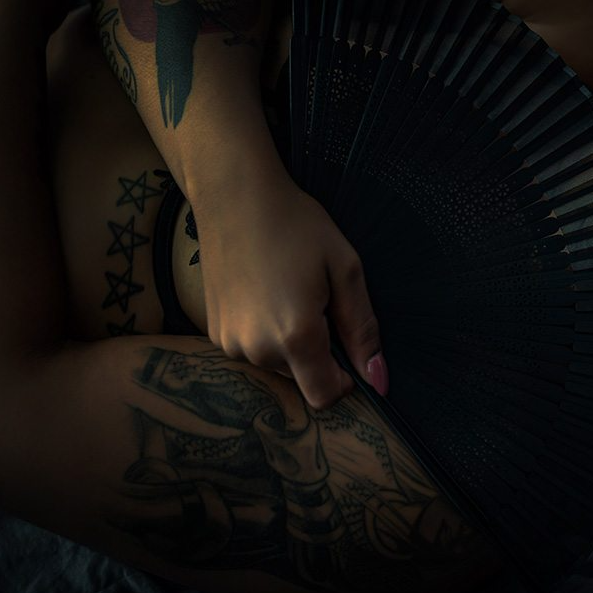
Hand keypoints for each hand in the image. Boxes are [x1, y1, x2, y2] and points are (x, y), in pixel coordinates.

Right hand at [197, 176, 387, 409]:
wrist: (234, 196)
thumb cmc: (297, 225)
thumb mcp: (345, 270)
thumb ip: (363, 330)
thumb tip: (379, 380)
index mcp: (296, 335)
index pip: (325, 396)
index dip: (344, 381)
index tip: (346, 346)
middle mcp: (257, 348)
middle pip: (302, 379)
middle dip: (318, 353)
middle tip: (316, 300)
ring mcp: (229, 342)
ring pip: (277, 365)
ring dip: (291, 343)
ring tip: (288, 292)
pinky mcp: (213, 332)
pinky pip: (252, 349)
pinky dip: (265, 333)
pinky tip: (265, 292)